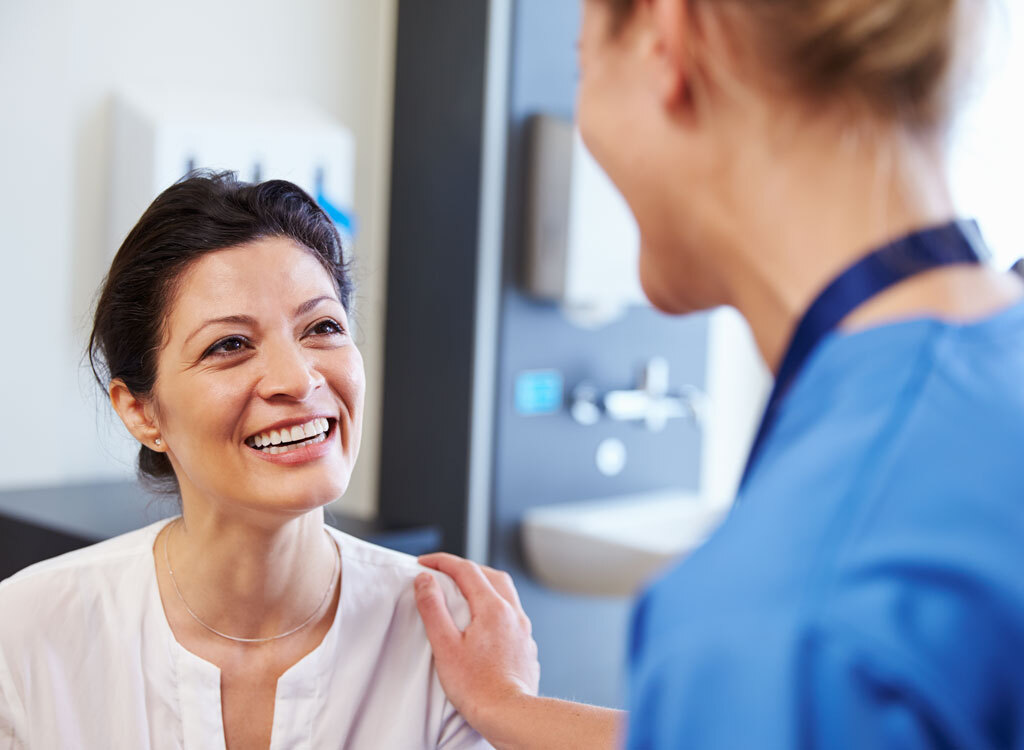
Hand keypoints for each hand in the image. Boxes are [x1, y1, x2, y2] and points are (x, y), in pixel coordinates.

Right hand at [414, 553, 539, 737]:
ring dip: (485, 584)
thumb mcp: (445, 645)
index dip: (442, 562)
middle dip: (466, 568)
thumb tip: (425, 580)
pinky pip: (512, 614)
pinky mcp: (526, 646)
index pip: (466, 570)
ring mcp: (523, 630)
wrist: (509, 714)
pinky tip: (485, 622)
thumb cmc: (477, 686)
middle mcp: (513, 613)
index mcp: (493, 608)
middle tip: (444, 572)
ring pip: (506, 593)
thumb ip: (433, 608)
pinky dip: (496, 606)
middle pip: (491, 575)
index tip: (424, 562)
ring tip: (465, 592)